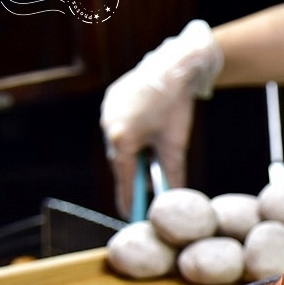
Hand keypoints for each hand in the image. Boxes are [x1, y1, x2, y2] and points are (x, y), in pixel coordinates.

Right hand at [100, 20, 222, 218]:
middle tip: (144, 193)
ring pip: (119, 143)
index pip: (124, 179)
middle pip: (120, 161)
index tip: (131, 216)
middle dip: (133, 176)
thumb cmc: (175, 107)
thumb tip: (175, 198)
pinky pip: (118, 125)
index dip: (129, 199)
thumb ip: (172, 174)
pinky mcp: (111, 99)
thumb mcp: (176, 145)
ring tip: (148, 158)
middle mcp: (108, 126)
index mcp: (122, 139)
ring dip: (132, 154)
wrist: (174, 67)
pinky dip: (130, 135)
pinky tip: (142, 135)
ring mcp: (107, 111)